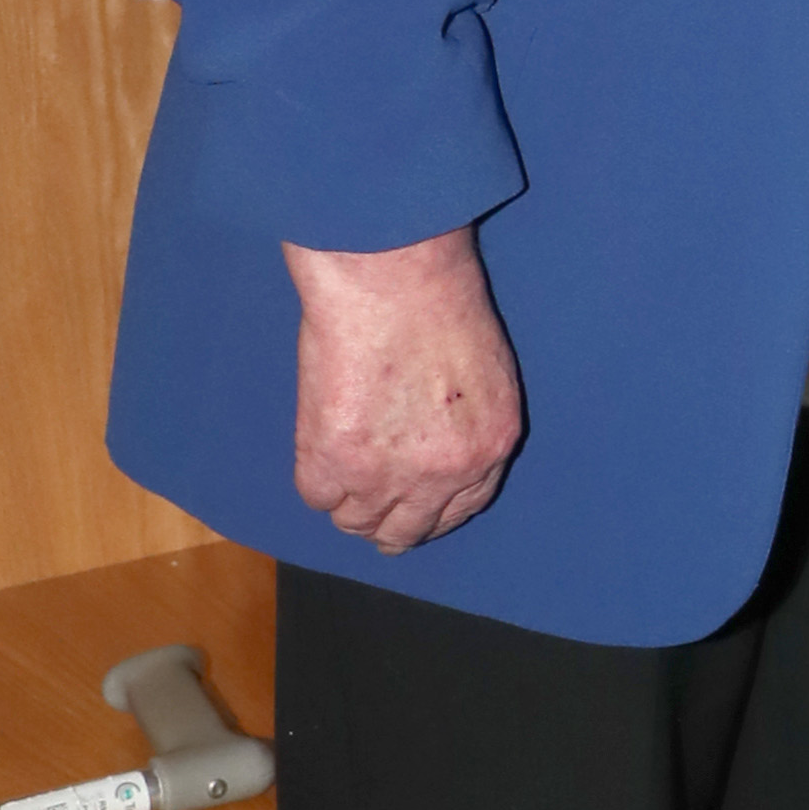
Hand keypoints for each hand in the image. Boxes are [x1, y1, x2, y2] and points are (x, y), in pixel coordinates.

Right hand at [284, 230, 524, 551]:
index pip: (462, 508)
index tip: (415, 512)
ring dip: (348, 503)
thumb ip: (465, 421)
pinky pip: (318, 497)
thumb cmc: (439, 302)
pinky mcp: (334, 462)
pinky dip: (316, 479)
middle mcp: (446, 472)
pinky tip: (321, 448)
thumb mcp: (484, 372)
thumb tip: (435, 444)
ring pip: (357, 521)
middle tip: (370, 512)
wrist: (394, 279)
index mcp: (492, 446)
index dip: (432, 513)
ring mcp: (388, 473)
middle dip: (389, 525)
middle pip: (409, 530)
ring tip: (341, 474)